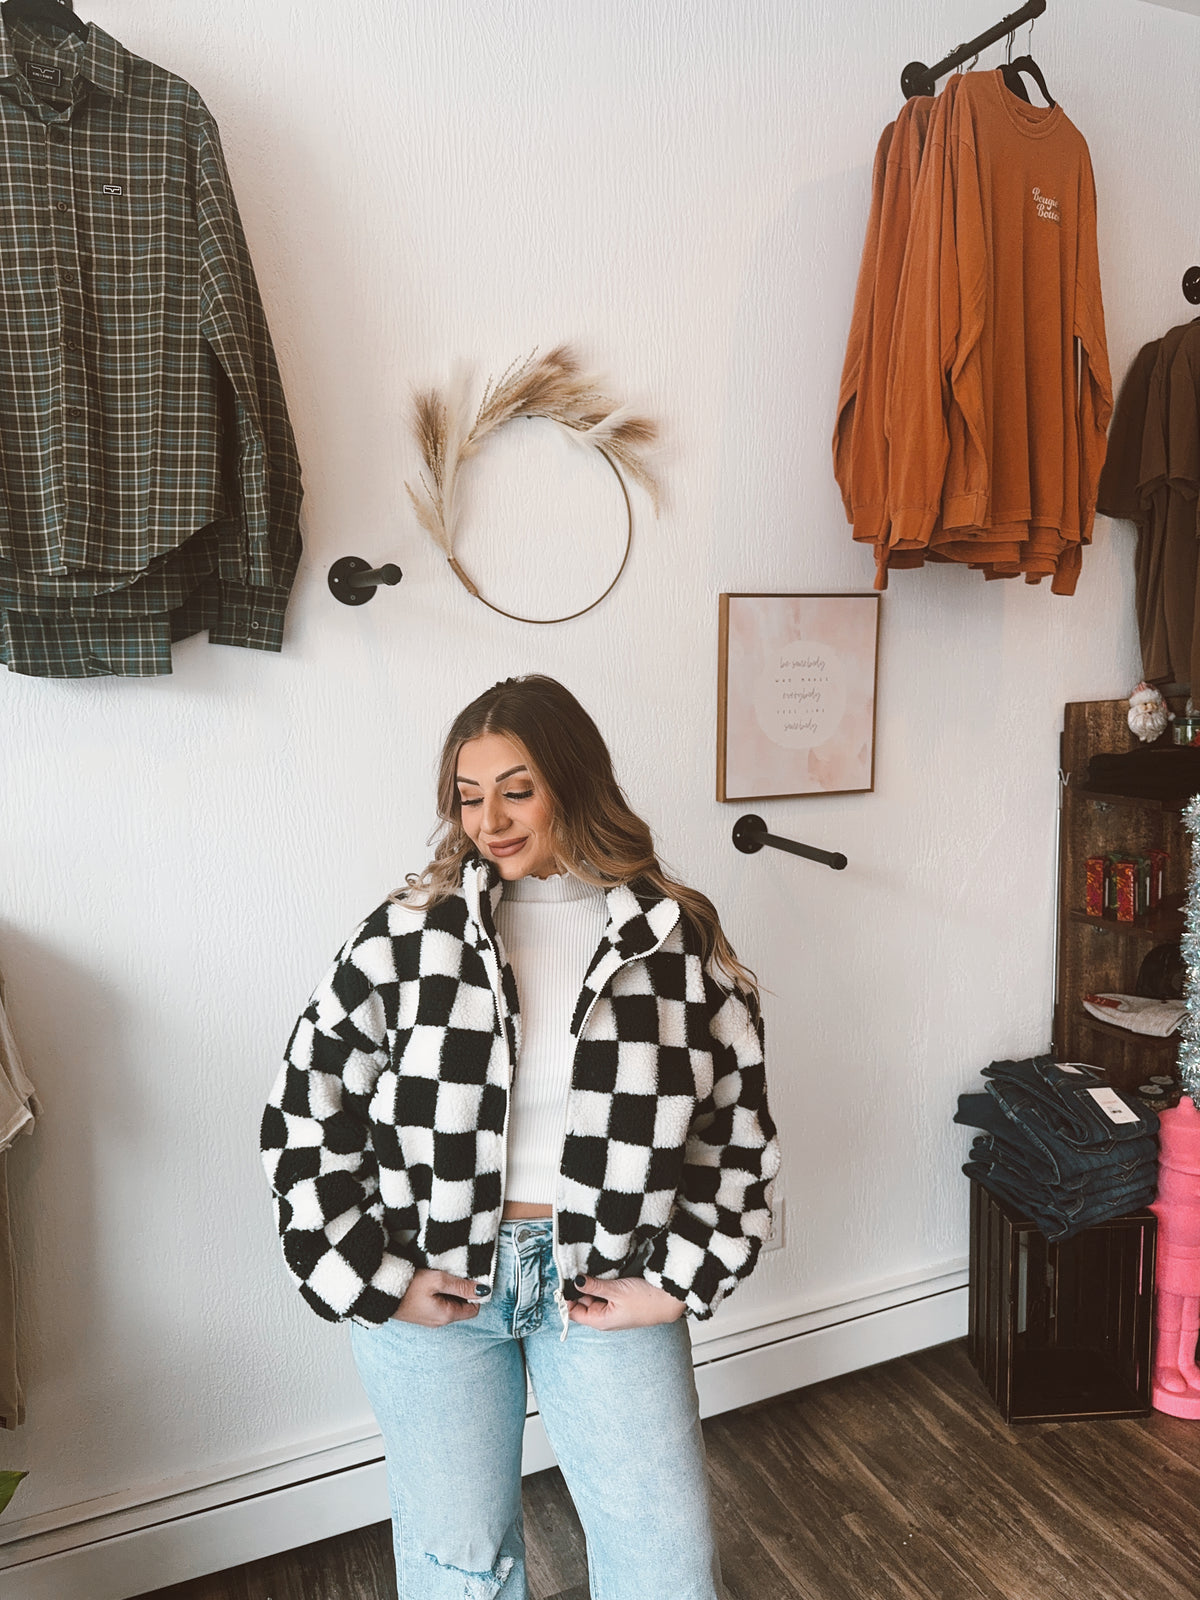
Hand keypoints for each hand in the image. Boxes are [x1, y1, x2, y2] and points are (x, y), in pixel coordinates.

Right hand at [391, 1268, 484, 1325]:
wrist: (380, 1293)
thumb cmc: (409, 1286)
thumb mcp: (438, 1281)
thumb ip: (461, 1286)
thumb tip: (484, 1290)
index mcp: (447, 1316)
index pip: (474, 1309)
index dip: (474, 1293)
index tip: (467, 1278)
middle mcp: (440, 1322)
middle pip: (462, 1307)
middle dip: (461, 1291)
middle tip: (452, 1275)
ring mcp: (429, 1319)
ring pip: (450, 1305)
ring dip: (449, 1291)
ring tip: (439, 1278)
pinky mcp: (420, 1314)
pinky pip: (437, 1305)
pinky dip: (438, 1294)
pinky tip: (429, 1283)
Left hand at [567, 1275, 685, 1329]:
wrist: (669, 1299)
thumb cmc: (646, 1300)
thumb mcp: (616, 1291)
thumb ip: (594, 1286)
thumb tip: (575, 1281)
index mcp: (600, 1321)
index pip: (573, 1312)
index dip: (566, 1298)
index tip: (562, 1280)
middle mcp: (604, 1317)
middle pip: (582, 1303)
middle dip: (578, 1288)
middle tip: (573, 1269)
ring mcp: (612, 1308)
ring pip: (593, 1296)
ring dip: (590, 1284)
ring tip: (586, 1268)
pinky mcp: (620, 1300)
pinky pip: (604, 1292)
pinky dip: (600, 1283)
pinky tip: (599, 1272)